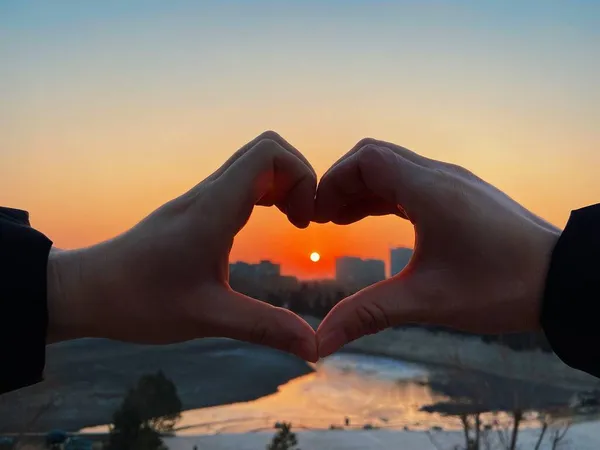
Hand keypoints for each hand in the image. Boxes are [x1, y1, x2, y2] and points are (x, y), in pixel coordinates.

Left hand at [47, 131, 317, 361]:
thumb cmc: (138, 300)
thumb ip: (263, 328)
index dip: (302, 175)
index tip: (304, 220)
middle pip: (266, 149)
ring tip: (294, 221)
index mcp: (214, 210)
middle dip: (299, 177)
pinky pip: (240, 181)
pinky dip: (266, 193)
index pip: (269, 153)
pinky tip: (266, 224)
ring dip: (283, 184)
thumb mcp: (207, 318)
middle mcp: (208, 194)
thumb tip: (313, 348)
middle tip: (303, 220)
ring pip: (253, 163)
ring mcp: (200, 199)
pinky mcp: (195, 210)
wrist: (87, 290)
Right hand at [314, 138, 560, 357]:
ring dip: (363, 190)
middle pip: (375, 158)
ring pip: (394, 169)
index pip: (366, 159)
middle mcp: (440, 177)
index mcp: (429, 191)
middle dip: (343, 184)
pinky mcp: (462, 196)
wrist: (563, 280)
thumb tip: (320, 342)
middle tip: (323, 219)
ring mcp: (454, 184)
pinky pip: (413, 183)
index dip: (333, 180)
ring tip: (341, 221)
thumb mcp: (428, 301)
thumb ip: (368, 314)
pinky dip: (386, 196)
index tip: (317, 214)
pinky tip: (377, 220)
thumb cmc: (502, 286)